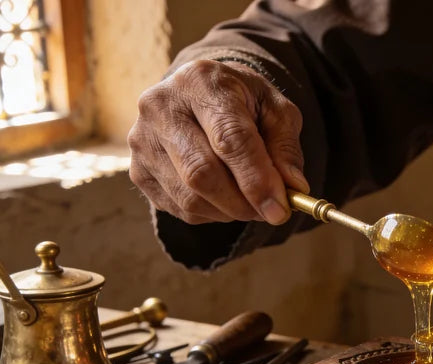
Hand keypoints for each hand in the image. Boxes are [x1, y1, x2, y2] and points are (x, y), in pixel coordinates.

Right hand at [127, 59, 308, 224]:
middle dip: (243, 203)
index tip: (280, 210)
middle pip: (202, 173)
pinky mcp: (138, 170)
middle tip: (270, 213)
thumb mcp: (275, 110)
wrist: (199, 94)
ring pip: (190, 197)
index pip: (229, 138)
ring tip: (250, 201)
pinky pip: (179, 209)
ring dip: (229, 211)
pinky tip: (223, 197)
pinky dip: (211, 213)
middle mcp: (162, 107)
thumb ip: (286, 147)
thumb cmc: (242, 103)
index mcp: (201, 82)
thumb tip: (293, 187)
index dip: (256, 180)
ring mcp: (142, 140)